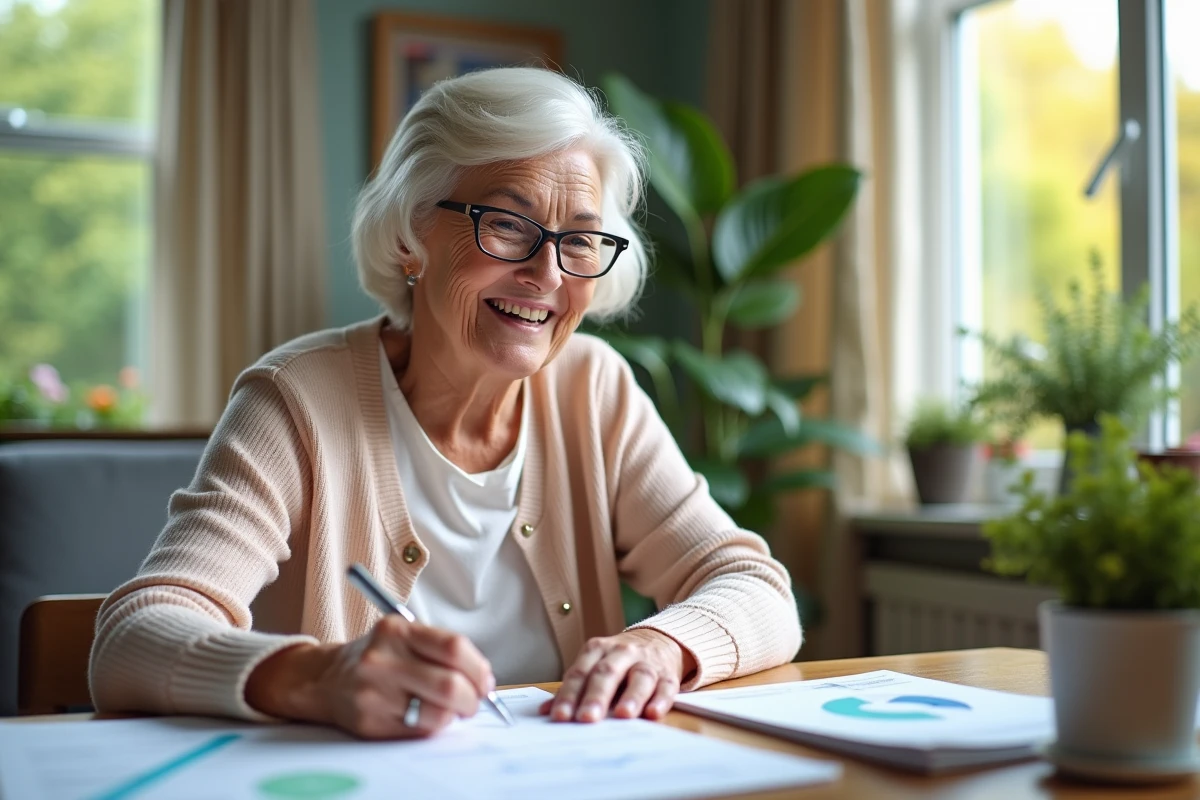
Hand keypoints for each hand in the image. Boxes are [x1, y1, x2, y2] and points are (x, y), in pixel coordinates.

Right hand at [245, 615, 493, 739]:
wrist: (325, 679)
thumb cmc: (377, 657)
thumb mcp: (403, 635)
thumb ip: (441, 650)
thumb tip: (483, 680)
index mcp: (397, 630)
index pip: (454, 648)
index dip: (478, 668)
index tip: (485, 680)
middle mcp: (383, 659)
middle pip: (449, 684)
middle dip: (472, 698)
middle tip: (474, 701)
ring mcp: (374, 693)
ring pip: (438, 714)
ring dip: (453, 716)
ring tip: (449, 710)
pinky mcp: (370, 722)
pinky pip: (419, 731)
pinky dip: (432, 727)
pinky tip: (424, 716)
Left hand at [541, 629, 694, 722]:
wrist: (658, 642)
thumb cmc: (618, 662)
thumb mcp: (593, 666)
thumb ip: (573, 689)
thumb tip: (545, 711)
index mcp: (597, 650)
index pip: (580, 673)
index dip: (569, 695)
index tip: (560, 717)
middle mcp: (622, 653)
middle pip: (607, 673)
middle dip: (596, 697)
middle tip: (587, 718)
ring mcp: (646, 663)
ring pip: (639, 677)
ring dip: (631, 697)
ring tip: (623, 715)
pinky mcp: (668, 676)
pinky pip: (666, 687)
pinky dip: (660, 700)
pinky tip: (653, 713)